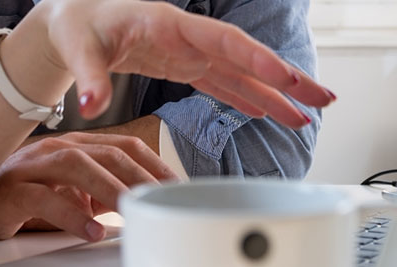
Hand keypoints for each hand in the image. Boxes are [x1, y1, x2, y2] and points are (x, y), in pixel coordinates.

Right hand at [0, 132, 179, 241]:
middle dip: (140, 177)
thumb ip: (103, 193)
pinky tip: (91, 231)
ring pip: (78, 167)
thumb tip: (139, 203)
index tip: (178, 186)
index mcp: (75, 146)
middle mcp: (56, 148)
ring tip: (133, 211)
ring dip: (110, 189)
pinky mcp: (12, 189)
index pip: (123, 146)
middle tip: (164, 200)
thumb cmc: (25, 197)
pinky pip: (45, 199)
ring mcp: (32, 166)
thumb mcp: (72, 193)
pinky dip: (71, 215)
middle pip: (107, 153)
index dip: (154, 164)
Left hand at [26, 0, 333, 127]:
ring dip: (275, 94)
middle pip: (247, 57)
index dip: (256, 59)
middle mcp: (187, 37)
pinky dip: (247, 99)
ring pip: (242, 74)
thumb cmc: (75, 25)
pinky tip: (269, 113)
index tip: (286, 77)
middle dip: (286, 78)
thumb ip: (88, 77)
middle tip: (324, 98)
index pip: (222, 41)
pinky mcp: (183, 66)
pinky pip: (223, 84)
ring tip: (308, 116)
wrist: (72, 21)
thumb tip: (91, 104)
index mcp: (168, 23)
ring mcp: (188, 52)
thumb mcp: (77, 49)